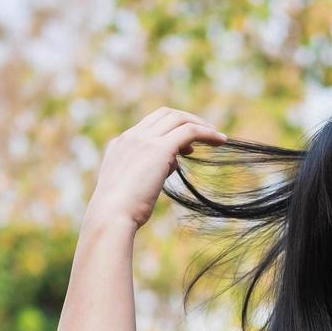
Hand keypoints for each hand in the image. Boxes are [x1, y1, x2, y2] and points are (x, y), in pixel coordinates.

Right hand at [87, 107, 226, 229]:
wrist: (111, 216)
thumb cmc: (121, 211)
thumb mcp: (133, 186)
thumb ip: (149, 170)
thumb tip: (171, 163)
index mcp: (120, 144)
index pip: (150, 125)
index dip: (171, 130)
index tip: (186, 148)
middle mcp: (131, 137)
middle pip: (165, 114)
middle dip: (188, 120)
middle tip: (207, 134)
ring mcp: (144, 140)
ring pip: (178, 118)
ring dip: (200, 124)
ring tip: (218, 138)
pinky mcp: (160, 149)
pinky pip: (189, 131)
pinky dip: (206, 133)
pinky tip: (220, 141)